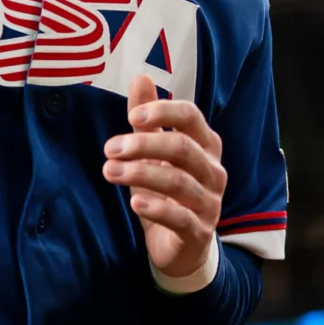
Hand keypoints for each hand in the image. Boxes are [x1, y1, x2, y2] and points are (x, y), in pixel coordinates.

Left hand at [102, 74, 226, 278]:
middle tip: (110, 148)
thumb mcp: (154, 154)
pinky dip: (157, 208)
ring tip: (110, 172)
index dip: (163, 112)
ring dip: (141, 174)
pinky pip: (180, 217)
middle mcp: (213, 171)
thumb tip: (141, 77)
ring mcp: (210, 203)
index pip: (191, 118)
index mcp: (205, 146)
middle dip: (143, 145)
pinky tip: (135, 203)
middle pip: (183, 148)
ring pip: (179, 182)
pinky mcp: (199, 232)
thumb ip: (148, 118)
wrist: (181, 247)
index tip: (132, 116)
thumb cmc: (167, 192)